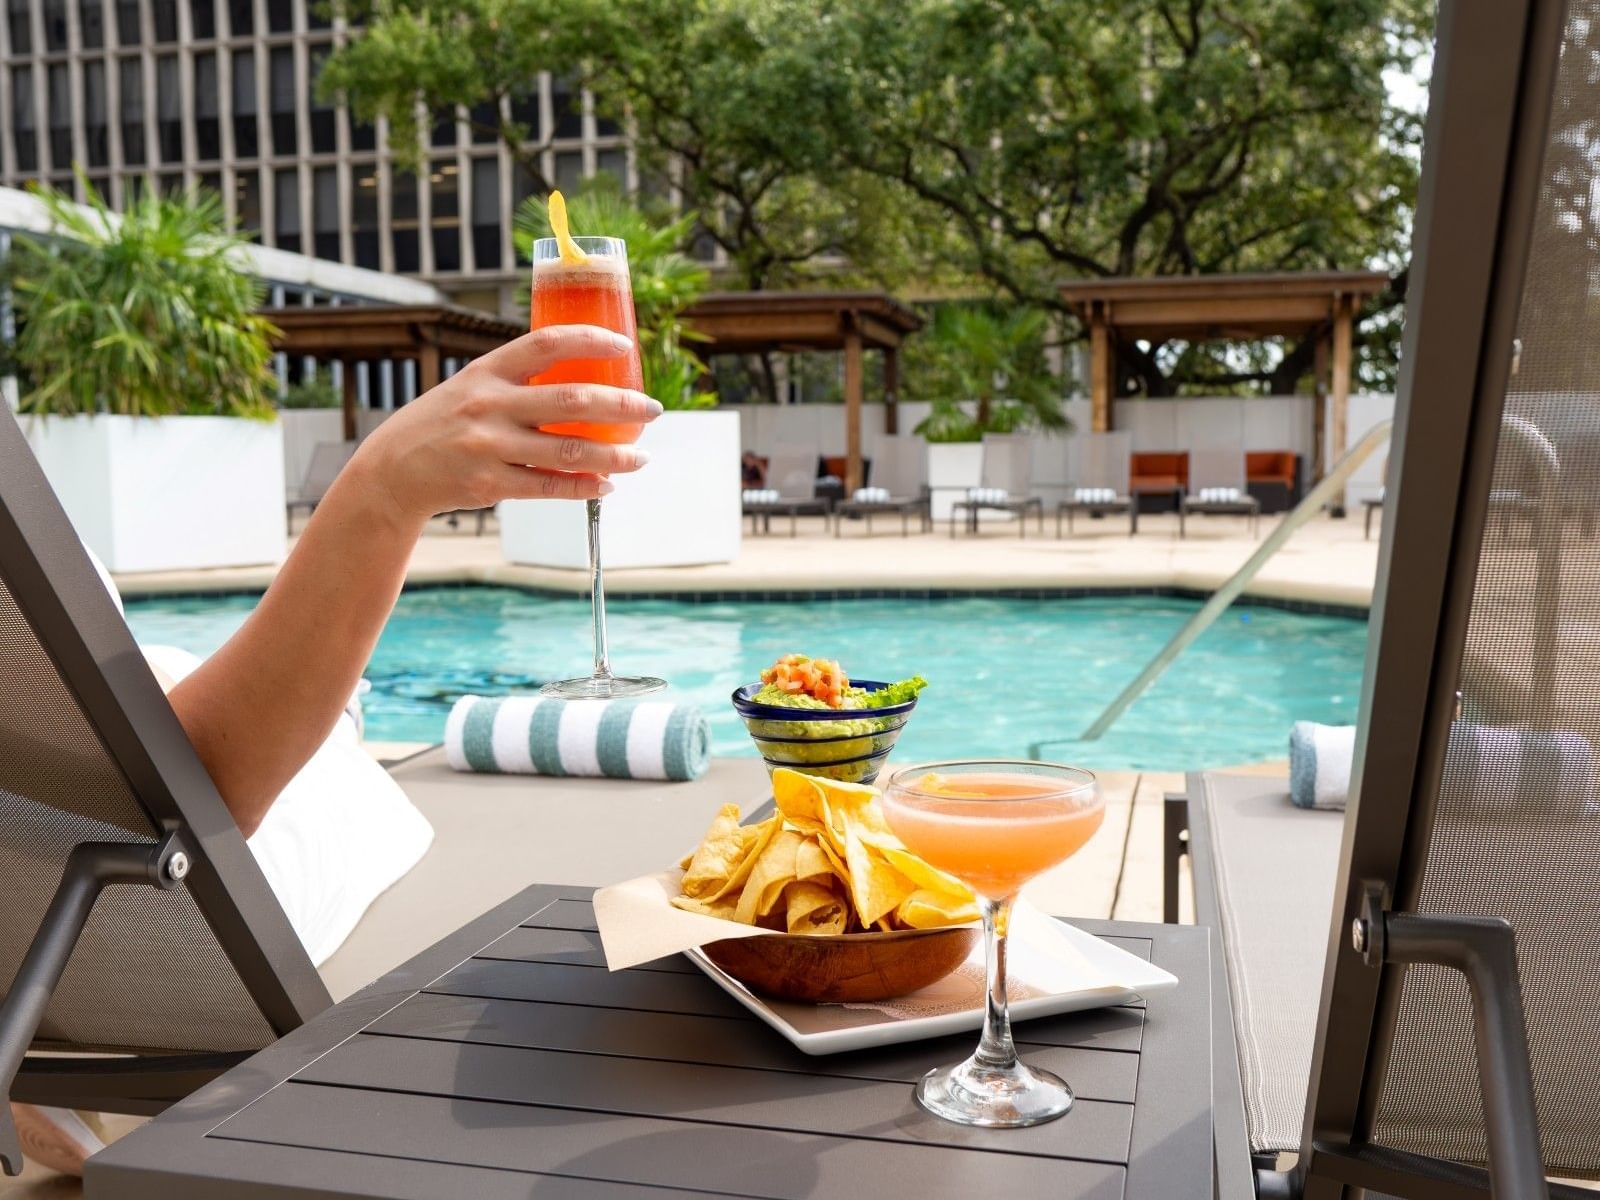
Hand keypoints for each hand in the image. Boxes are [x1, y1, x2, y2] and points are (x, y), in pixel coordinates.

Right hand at [346, 325, 662, 527]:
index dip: (590, 339)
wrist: (393, 470)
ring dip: (615, 455)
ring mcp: (490, 446)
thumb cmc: (445, 422)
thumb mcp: (472, 386)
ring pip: (570, 450)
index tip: (624, 346)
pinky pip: (550, 486)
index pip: (547, 342)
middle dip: (623, 405)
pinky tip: (607, 484)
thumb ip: (518, 381)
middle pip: (572, 400)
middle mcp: (490, 405)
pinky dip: (585, 487)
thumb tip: (585, 379)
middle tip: (653, 410)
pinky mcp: (490, 484)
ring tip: (642, 457)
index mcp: (488, 371)